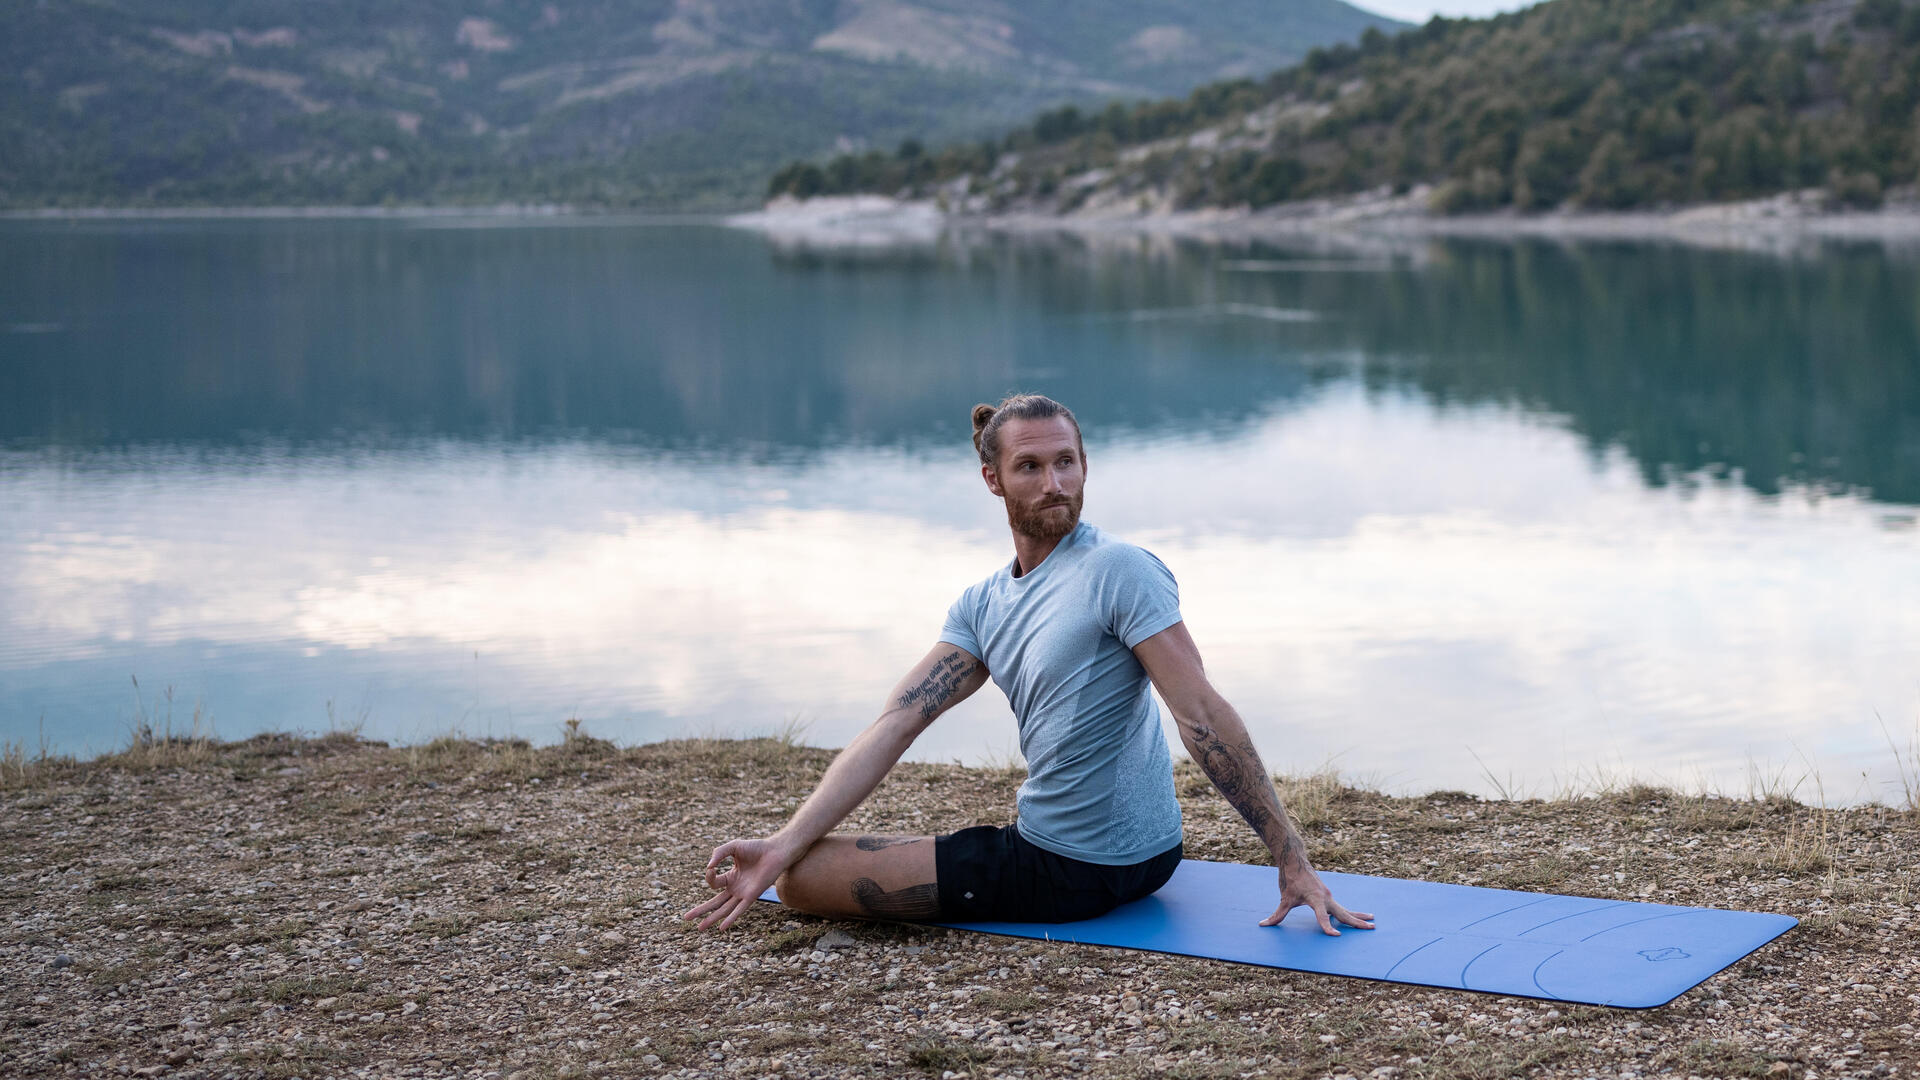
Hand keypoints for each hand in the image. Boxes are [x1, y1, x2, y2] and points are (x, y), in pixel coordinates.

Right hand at [681, 836, 792, 930]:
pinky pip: (739, 910)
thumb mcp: (733, 847)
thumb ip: (719, 853)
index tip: (712, 867)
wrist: (775, 851)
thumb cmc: (757, 848)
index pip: (713, 883)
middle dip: (700, 910)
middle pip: (715, 903)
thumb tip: (708, 867)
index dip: (709, 876)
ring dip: (711, 919)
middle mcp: (736, 888)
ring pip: (724, 909)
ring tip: (699, 928)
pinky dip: (730, 918)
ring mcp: (743, 893)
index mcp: (731, 877)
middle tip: (686, 918)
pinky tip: (722, 927)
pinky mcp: (752, 896)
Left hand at [1260, 863, 1374, 935]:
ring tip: (1373, 921)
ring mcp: (1328, 896)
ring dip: (1358, 915)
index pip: (1322, 916)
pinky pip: (1340, 906)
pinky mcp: (1327, 895)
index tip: (1335, 936)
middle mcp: (1325, 897)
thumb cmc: (1290, 879)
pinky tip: (1357, 917)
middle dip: (1357, 921)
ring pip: (1345, 909)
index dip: (1327, 927)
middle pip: (1343, 912)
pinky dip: (1350, 912)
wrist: (1295, 861)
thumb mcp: (1284, 898)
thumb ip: (1277, 914)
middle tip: (1371, 927)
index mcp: (1315, 898)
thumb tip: (1263, 924)